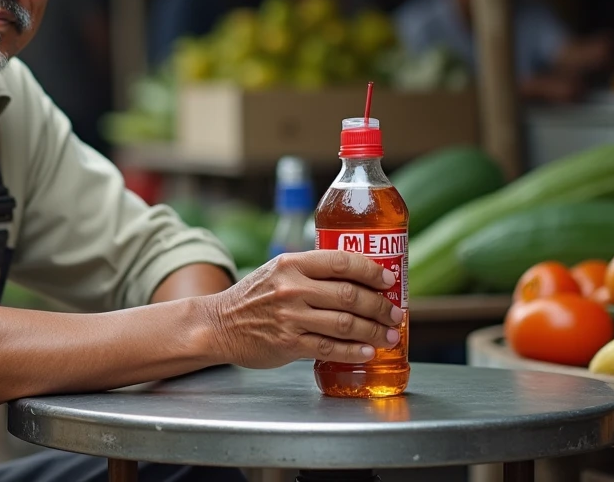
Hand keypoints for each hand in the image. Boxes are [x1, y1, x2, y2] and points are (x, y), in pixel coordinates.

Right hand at [202, 251, 403, 367]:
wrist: (218, 324)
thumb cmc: (253, 297)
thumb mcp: (276, 271)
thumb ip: (310, 271)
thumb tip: (357, 279)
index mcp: (292, 264)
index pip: (342, 261)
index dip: (372, 271)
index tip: (389, 280)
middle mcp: (292, 288)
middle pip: (350, 295)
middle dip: (380, 305)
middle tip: (395, 312)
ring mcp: (290, 317)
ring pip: (345, 323)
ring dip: (374, 330)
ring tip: (388, 334)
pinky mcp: (288, 343)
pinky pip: (330, 348)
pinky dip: (353, 351)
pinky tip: (367, 351)